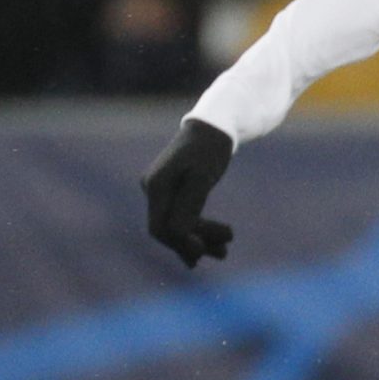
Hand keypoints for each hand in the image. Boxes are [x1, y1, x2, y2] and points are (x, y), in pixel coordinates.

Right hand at [140, 119, 235, 267]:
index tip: (203, 250)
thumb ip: (190, 206)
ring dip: (199, 240)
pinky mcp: (172, 192)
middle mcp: (153, 189)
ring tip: (224, 252)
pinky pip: (180, 218)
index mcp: (156, 186)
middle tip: (224, 251)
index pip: (160, 227)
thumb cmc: (210, 149)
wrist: (213, 127)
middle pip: (167, 230)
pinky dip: (197, 231)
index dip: (180, 244)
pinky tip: (215, 244)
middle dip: (194, 243)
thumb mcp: (203, 178)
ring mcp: (161, 191)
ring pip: (175, 226)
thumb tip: (179, 236)